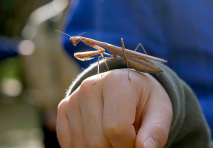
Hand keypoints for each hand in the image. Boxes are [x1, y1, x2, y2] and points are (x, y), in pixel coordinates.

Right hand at [57, 69, 172, 147]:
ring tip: (113, 138)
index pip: (116, 128)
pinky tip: (98, 138)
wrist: (125, 86)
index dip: (129, 145)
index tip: (138, 143)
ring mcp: (74, 97)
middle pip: (96, 140)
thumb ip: (156, 130)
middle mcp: (90, 86)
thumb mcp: (160, 110)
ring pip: (82, 145)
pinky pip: (67, 142)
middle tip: (125, 142)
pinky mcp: (64, 107)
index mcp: (116, 82)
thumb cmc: (144, 99)